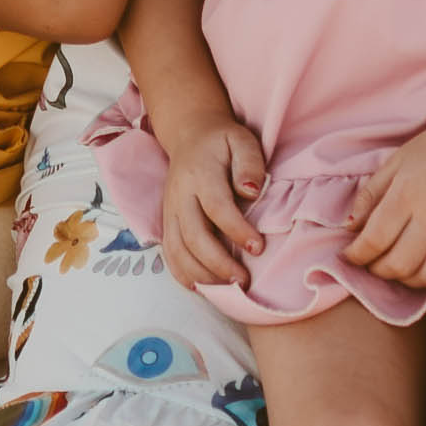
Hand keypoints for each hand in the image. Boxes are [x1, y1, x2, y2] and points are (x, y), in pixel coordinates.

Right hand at [156, 114, 265, 295]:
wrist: (190, 136)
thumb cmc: (222, 142)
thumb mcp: (241, 140)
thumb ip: (249, 162)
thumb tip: (250, 191)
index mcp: (200, 174)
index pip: (217, 208)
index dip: (237, 231)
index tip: (258, 248)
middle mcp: (180, 196)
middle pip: (194, 237)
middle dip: (219, 264)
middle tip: (244, 280)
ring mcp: (170, 211)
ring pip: (177, 251)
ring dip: (201, 275)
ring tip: (228, 289)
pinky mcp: (167, 223)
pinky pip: (169, 255)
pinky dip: (183, 275)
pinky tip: (203, 287)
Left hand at [343, 112, 425, 294]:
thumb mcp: (396, 161)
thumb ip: (370, 195)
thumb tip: (348, 227)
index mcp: (406, 194)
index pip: (374, 240)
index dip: (355, 255)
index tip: (347, 256)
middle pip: (396, 264)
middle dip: (374, 269)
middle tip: (368, 261)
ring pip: (420, 276)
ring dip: (399, 278)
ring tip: (390, 264)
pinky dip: (424, 277)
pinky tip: (414, 265)